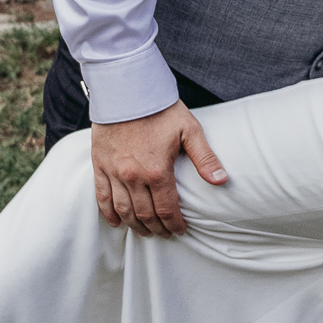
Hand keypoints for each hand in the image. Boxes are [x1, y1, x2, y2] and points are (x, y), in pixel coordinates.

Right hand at [90, 103, 227, 237]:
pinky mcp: (99, 165)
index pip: (167, 210)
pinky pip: (102, 197)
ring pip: (124, 210)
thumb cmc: (160, 108)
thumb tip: (222, 180)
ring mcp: (114, 172)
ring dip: (135, 225)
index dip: (175, 225)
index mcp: (157, 172)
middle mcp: (133, 177)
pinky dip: (109, 213)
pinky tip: (117, 223)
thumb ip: (205, 158)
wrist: (126, 89)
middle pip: (145, 215)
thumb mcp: (189, 129)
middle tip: (165, 234)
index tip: (180, 230)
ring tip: (145, 232)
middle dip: (157, 228)